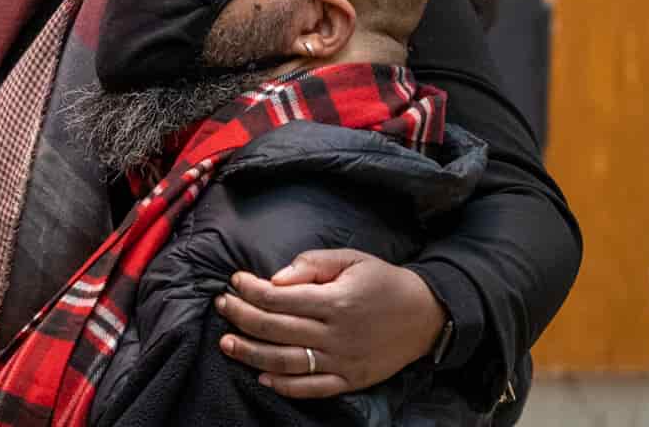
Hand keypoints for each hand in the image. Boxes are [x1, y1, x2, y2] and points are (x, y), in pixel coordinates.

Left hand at [212, 248, 444, 398]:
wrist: (426, 315)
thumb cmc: (383, 281)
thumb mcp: (351, 259)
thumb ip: (312, 264)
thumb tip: (275, 278)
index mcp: (336, 300)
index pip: (279, 298)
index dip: (250, 290)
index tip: (234, 281)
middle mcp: (337, 334)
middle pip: (276, 329)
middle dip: (242, 317)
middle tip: (222, 306)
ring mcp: (344, 361)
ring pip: (287, 362)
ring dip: (252, 354)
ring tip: (227, 343)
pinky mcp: (351, 380)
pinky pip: (313, 388)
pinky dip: (285, 386)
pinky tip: (262, 377)